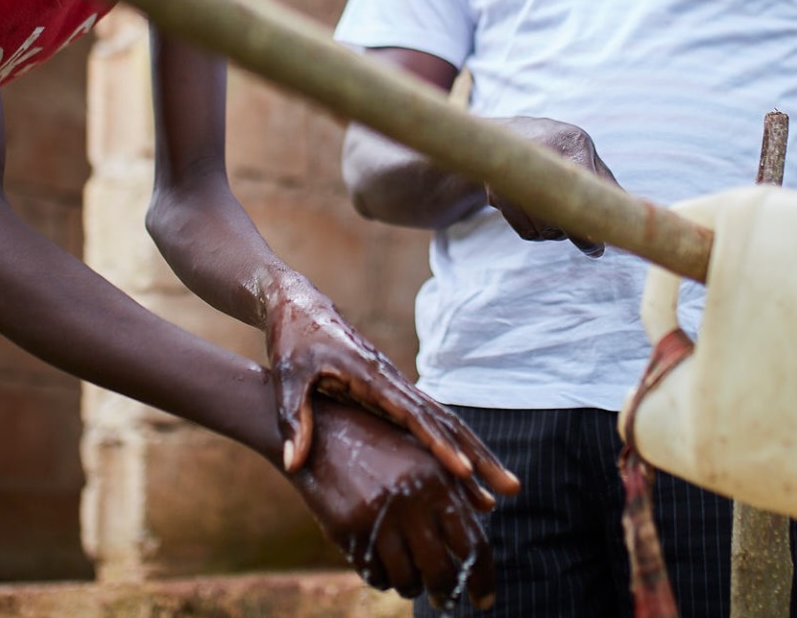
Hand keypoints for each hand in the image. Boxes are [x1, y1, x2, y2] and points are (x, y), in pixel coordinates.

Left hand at [267, 278, 519, 506]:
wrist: (300, 307)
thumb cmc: (292, 341)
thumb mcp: (285, 377)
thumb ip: (293, 419)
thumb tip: (295, 464)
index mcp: (371, 375)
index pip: (413, 415)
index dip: (438, 445)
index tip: (463, 472)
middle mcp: (393, 381)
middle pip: (446, 422)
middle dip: (479, 457)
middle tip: (510, 489)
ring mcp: (397, 386)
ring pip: (447, 423)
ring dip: (477, 454)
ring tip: (506, 489)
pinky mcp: (393, 393)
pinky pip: (433, 422)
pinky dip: (456, 446)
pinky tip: (472, 472)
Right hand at [288, 399, 496, 608]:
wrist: (324, 432)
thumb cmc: (383, 443)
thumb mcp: (424, 454)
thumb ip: (458, 482)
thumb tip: (492, 505)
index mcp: (437, 481)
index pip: (473, 546)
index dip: (483, 579)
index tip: (484, 600)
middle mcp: (410, 500)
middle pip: (441, 572)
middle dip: (446, 594)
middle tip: (446, 600)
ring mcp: (376, 518)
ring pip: (406, 580)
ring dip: (413, 587)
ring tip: (414, 583)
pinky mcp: (346, 530)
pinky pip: (373, 574)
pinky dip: (384, 579)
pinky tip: (387, 570)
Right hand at [487, 117, 619, 256]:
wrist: (508, 134)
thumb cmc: (560, 146)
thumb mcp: (586, 152)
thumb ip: (605, 181)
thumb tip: (630, 217)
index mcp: (571, 143)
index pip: (582, 192)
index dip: (587, 227)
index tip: (597, 249)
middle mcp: (539, 156)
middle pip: (562, 220)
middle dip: (574, 230)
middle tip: (583, 229)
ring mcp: (515, 178)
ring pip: (545, 232)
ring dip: (557, 232)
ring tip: (558, 209)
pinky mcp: (498, 196)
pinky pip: (528, 233)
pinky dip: (539, 232)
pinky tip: (541, 213)